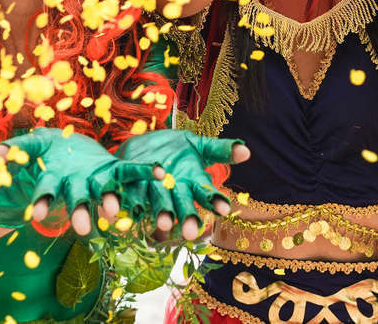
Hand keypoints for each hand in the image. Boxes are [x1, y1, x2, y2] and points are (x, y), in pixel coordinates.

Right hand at [0, 129, 156, 236]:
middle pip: (77, 202)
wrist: (69, 150)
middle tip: (85, 230)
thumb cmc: (47, 153)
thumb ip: (15, 150)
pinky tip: (161, 171)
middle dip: (80, 214)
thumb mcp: (31, 146)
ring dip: (111, 204)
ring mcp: (98, 181)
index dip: (41, 202)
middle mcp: (77, 186)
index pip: (46, 192)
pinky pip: (132, 172)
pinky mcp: (115, 170)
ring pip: (104, 195)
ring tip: (117, 216)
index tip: (36, 215)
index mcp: (55, 180)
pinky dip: (146, 171)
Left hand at [115, 130, 248, 240]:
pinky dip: (131, 206)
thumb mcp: (199, 144)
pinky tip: (130, 213)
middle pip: (183, 206)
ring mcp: (153, 192)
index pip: (207, 193)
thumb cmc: (177, 149)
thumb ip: (220, 149)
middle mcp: (175, 192)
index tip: (224, 209)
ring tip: (163, 225)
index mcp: (193, 182)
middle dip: (187, 218)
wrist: (143, 146)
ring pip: (158, 205)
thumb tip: (247, 151)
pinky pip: (132, 198)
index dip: (214, 201)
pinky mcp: (132, 189)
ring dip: (161, 215)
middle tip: (191, 232)